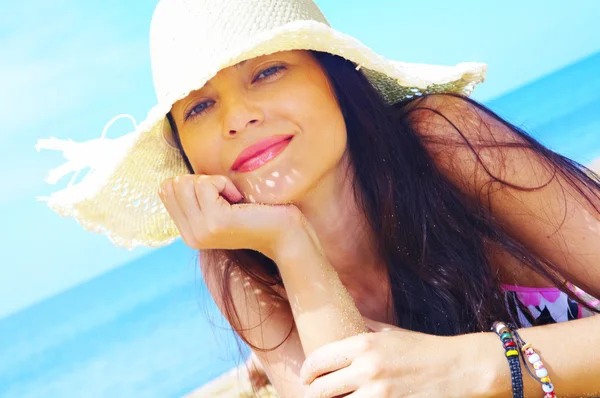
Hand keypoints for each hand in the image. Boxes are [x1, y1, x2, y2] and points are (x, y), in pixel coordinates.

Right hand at [159, 174, 304, 258]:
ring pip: (186, 182)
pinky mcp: (215, 221)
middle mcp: (190, 236)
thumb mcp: (219, 208)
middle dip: (200, 180)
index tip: (218, 195)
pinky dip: (224, 183)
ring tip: (234, 199)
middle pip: (173, 184)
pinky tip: (239, 200)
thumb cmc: (257, 214)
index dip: (192, 183)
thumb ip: (197, 199)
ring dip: (214, 181)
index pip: (165, 190)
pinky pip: (205, 184)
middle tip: (227, 196)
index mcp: (188, 233)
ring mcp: (201, 231)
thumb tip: (176, 180)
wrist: (284, 234)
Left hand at [300, 317, 481, 397]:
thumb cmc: (424, 349)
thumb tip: (344, 315)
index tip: (307, 377)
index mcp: (364, 344)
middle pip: (320, 390)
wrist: (461, 368)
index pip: (318, 360)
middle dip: (314, 394)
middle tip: (315, 395)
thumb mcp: (391, 332)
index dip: (307, 372)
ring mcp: (380, 394)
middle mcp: (368, 369)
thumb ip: (364, 325)